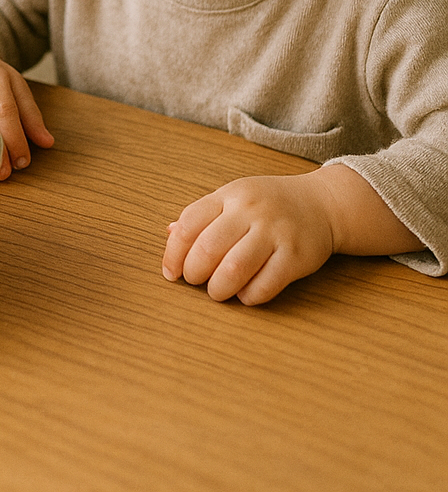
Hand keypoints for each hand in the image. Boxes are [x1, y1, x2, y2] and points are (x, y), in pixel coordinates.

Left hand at [162, 172, 336, 304]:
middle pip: (208, 248)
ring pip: (234, 269)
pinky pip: (265, 285)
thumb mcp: (234, 197)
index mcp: (229, 195)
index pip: (189, 223)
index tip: (171, 272)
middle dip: (194, 273)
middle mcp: (250, 210)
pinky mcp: (296, 256)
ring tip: (218, 291)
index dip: (173, 253)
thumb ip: (203, 215)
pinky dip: (249, 296)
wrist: (321, 203)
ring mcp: (274, 232)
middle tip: (196, 282)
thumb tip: (169, 233)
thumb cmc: (269, 203)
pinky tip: (245, 295)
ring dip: (219, 289)